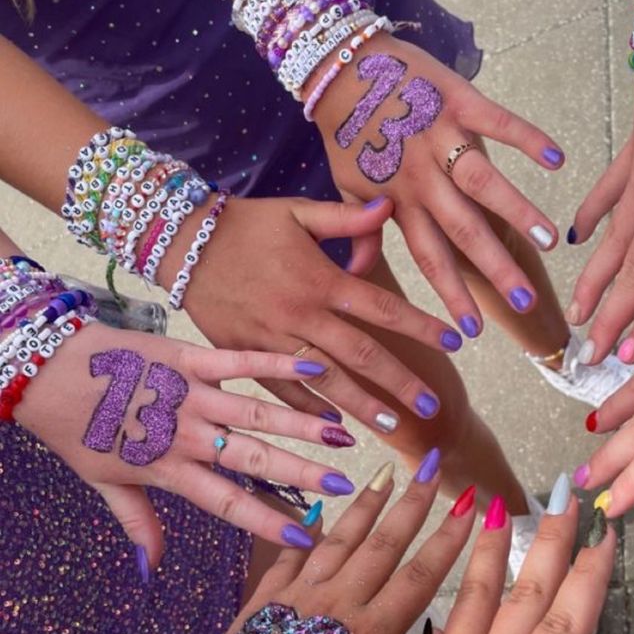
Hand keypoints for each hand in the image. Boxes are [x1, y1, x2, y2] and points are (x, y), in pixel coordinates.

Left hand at [16, 320, 365, 563]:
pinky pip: (238, 361)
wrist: (44, 370)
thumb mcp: (102, 483)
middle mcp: (185, 435)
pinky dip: (275, 363)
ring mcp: (188, 394)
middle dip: (300, 473)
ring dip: (302, 423)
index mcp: (168, 470)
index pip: (227, 502)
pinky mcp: (185, 357)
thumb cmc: (74, 429)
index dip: (267, 522)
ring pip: (255, 412)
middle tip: (344, 486)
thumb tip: (152, 571)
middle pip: (252, 458)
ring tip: (343, 434)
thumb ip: (137, 523)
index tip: (306, 539)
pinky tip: (313, 366)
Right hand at [175, 194, 462, 431]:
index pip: (382, 307)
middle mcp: (301, 314)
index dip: (420, 326)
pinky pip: (281, 389)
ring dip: (361, 406)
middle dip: (399, 382)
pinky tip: (333, 427)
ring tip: (393, 428)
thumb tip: (390, 205)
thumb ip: (346, 217)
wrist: (181, 242)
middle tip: (431, 406)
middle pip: (361, 355)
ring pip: (326, 381)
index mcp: (320, 279)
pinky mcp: (244, 354)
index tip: (453, 342)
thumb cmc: (245, 223)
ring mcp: (272, 339)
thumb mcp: (298, 212)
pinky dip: (307, 410)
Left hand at [214, 454, 474, 633]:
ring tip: (384, 473)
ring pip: (340, 539)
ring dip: (366, 505)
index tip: (469, 504)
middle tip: (433, 467)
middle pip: (385, 543)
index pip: (421, 575)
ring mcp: (299, 596)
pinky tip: (313, 511)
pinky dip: (304, 531)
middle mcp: (339, 604)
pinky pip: (290, 554)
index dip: (450, 539)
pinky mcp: (264, 599)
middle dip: (414, 503)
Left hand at [311, 33, 562, 329]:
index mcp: (397, 201)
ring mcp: (441, 137)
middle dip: (494, 268)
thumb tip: (356, 277)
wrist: (339, 63)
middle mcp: (421, 175)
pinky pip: (498, 120)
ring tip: (549, 240)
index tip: (472, 331)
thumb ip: (357, 231)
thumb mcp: (345, 185)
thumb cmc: (346, 129)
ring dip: (517, 211)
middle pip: (463, 230)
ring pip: (483, 182)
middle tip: (524, 301)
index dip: (451, 294)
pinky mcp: (457, 99)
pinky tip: (557, 160)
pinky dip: (527, 138)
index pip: (428, 257)